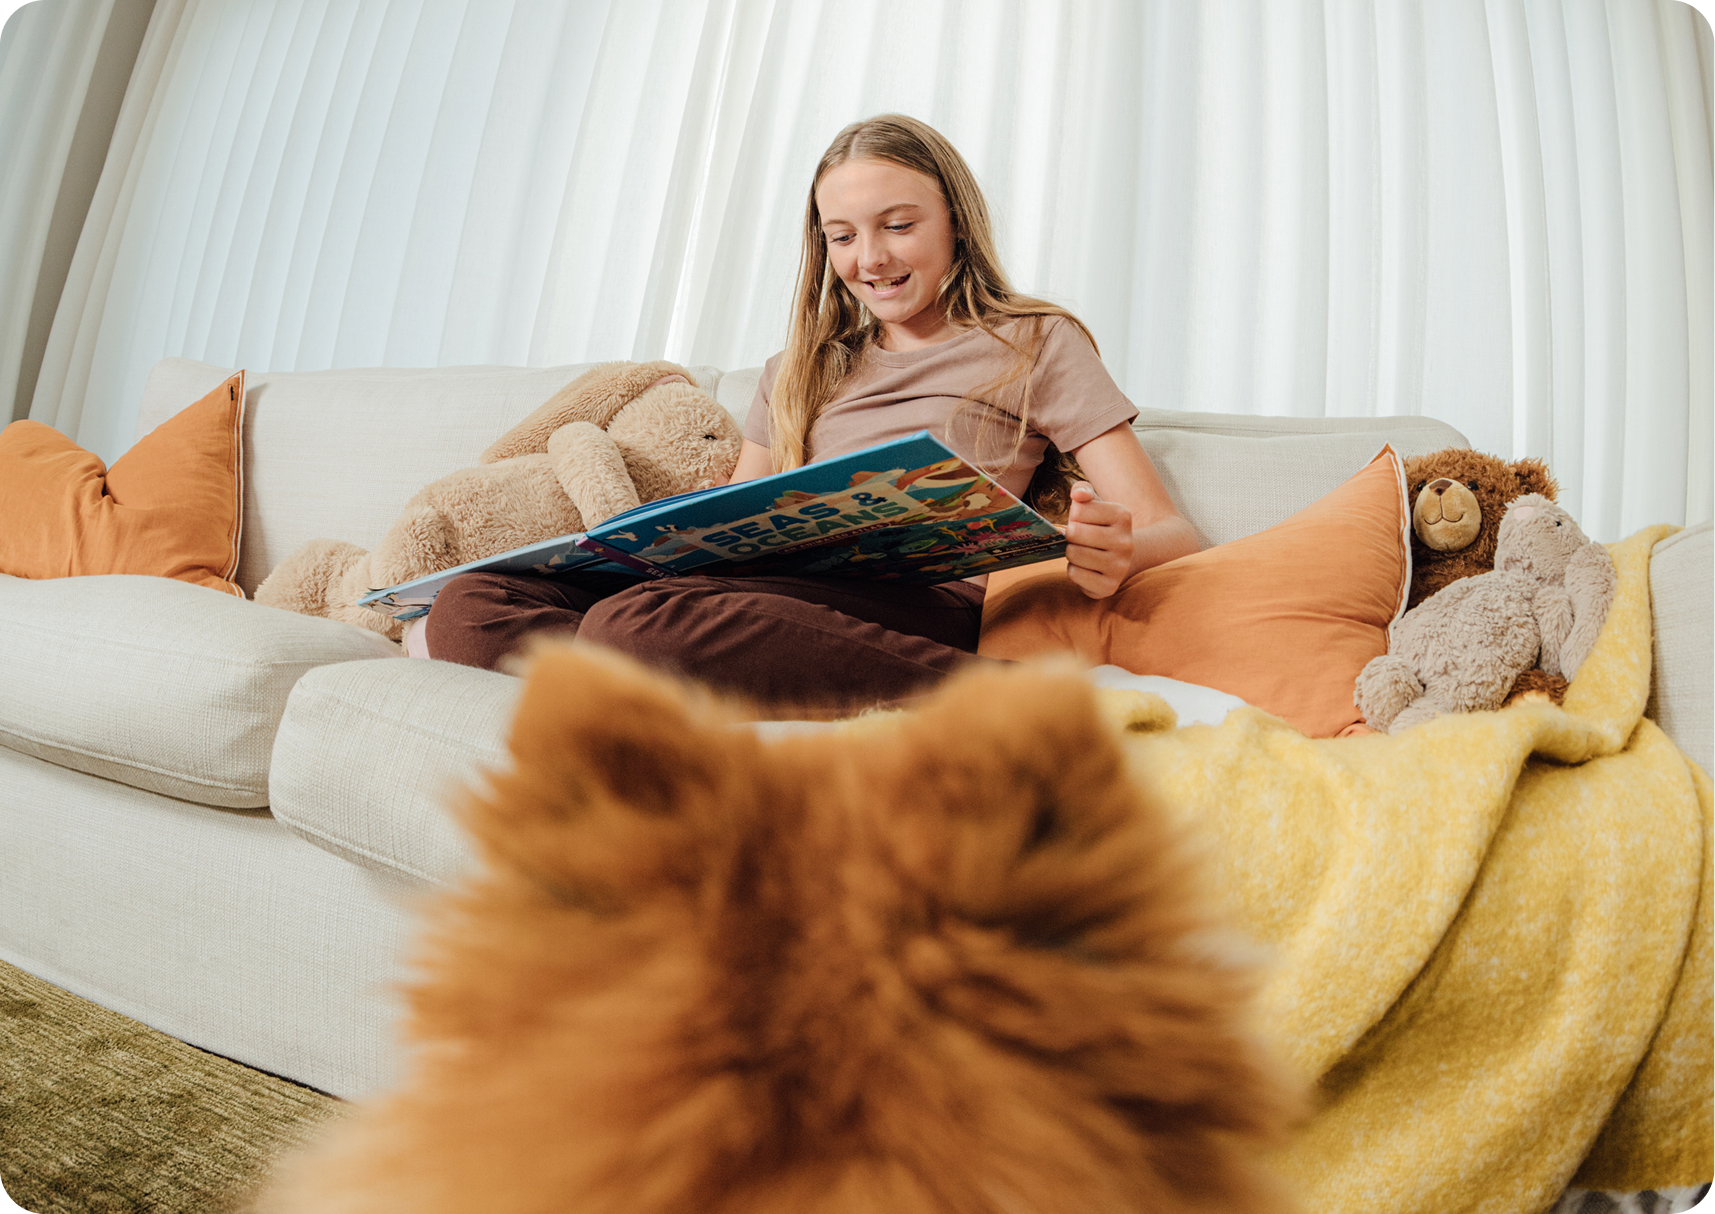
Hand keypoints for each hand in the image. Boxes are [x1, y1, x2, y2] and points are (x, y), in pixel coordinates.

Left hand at [1062, 481, 1133, 598]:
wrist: (1124, 558)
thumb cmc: (1101, 526)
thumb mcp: (1095, 504)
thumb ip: (1082, 490)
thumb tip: (1078, 494)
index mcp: (1123, 515)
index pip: (1078, 510)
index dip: (1074, 516)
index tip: (1085, 522)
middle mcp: (1125, 541)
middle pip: (1074, 533)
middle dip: (1071, 536)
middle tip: (1082, 539)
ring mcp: (1120, 566)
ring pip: (1073, 554)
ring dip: (1072, 553)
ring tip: (1085, 552)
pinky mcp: (1109, 586)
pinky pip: (1074, 574)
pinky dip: (1074, 570)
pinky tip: (1087, 568)